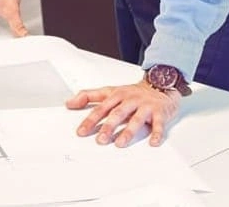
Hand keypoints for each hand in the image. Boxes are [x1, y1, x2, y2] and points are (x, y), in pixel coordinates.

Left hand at [66, 80, 181, 146]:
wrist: (159, 85)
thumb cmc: (132, 92)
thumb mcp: (108, 91)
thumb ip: (88, 96)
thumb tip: (69, 103)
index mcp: (116, 95)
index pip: (100, 108)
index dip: (90, 120)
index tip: (81, 131)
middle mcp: (129, 100)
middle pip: (117, 114)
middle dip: (108, 127)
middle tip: (100, 140)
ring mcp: (145, 106)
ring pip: (136, 119)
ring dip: (128, 132)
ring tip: (120, 143)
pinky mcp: (159, 113)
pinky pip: (158, 124)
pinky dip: (157, 133)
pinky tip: (153, 142)